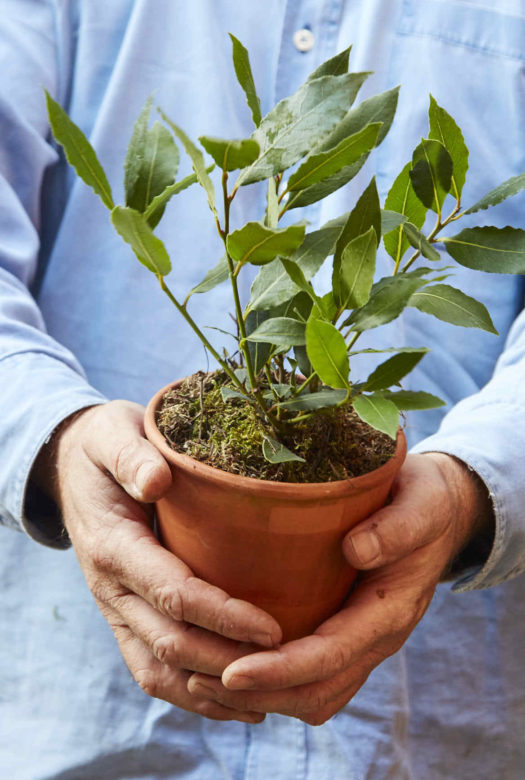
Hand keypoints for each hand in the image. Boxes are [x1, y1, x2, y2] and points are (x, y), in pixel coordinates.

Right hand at [34, 401, 280, 722]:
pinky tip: (235, 702)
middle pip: (172, 644)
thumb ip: (131, 455)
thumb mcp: (113, 434)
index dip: (223, 616)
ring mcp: (117, 609)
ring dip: (213, 692)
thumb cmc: (105, 447)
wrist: (73, 468)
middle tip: (290, 665)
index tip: (272, 628)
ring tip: (268, 699)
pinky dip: (191, 695)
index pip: (173, 594)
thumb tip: (156, 480)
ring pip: (160, 671)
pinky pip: (152, 670)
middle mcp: (112, 588)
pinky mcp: (126, 618)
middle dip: (230, 661)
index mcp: (114, 545)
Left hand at [187, 453, 493, 723]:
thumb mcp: (420, 503)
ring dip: (262, 696)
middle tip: (198, 680)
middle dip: (260, 693)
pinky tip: (232, 666)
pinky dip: (274, 684)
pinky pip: (314, 679)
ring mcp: (362, 641)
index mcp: (389, 610)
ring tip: (203, 681)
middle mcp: (375, 638)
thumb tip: (355, 550)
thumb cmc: (425, 502)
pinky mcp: (347, 635)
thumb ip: (396, 527)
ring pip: (314, 695)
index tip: (231, 672)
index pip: (330, 656)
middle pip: (316, 692)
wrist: (440, 514)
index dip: (280, 670)